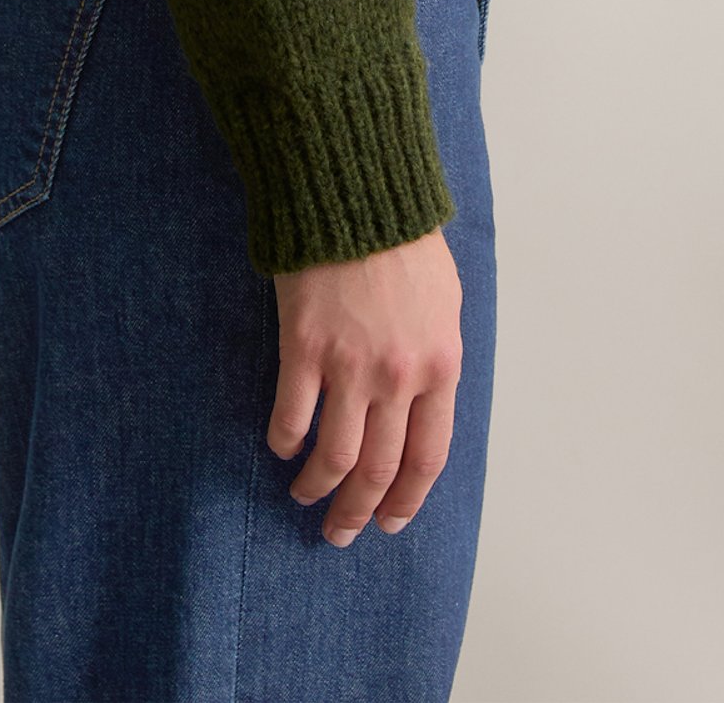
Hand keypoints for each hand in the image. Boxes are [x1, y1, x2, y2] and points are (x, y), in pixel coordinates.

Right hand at [266, 224, 462, 546]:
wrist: (356, 190)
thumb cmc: (402, 239)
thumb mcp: (444, 301)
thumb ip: (436, 356)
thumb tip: (423, 402)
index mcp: (441, 366)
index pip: (428, 458)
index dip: (407, 500)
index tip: (389, 522)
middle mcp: (399, 377)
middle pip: (380, 470)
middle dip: (359, 512)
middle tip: (341, 532)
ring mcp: (350, 365)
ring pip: (335, 457)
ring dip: (318, 488)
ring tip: (305, 496)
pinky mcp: (304, 347)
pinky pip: (292, 417)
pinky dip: (284, 441)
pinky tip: (280, 446)